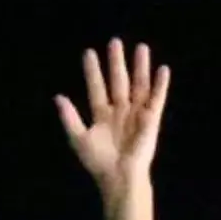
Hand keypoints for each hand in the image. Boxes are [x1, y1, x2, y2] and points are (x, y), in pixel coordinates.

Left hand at [56, 39, 167, 198]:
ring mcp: (136, 114)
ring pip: (139, 85)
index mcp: (102, 115)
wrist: (119, 178)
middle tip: (114, 42)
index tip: (88, 53)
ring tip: (141, 47)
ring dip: (140, 67)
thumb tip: (58, 97)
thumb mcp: (78, 138)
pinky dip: (160, 85)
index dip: (93, 71)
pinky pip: (157, 99)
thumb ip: (69, 117)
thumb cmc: (98, 162)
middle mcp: (120, 111)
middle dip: (116, 62)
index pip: (97, 87)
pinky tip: (162, 70)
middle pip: (119, 81)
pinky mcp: (151, 120)